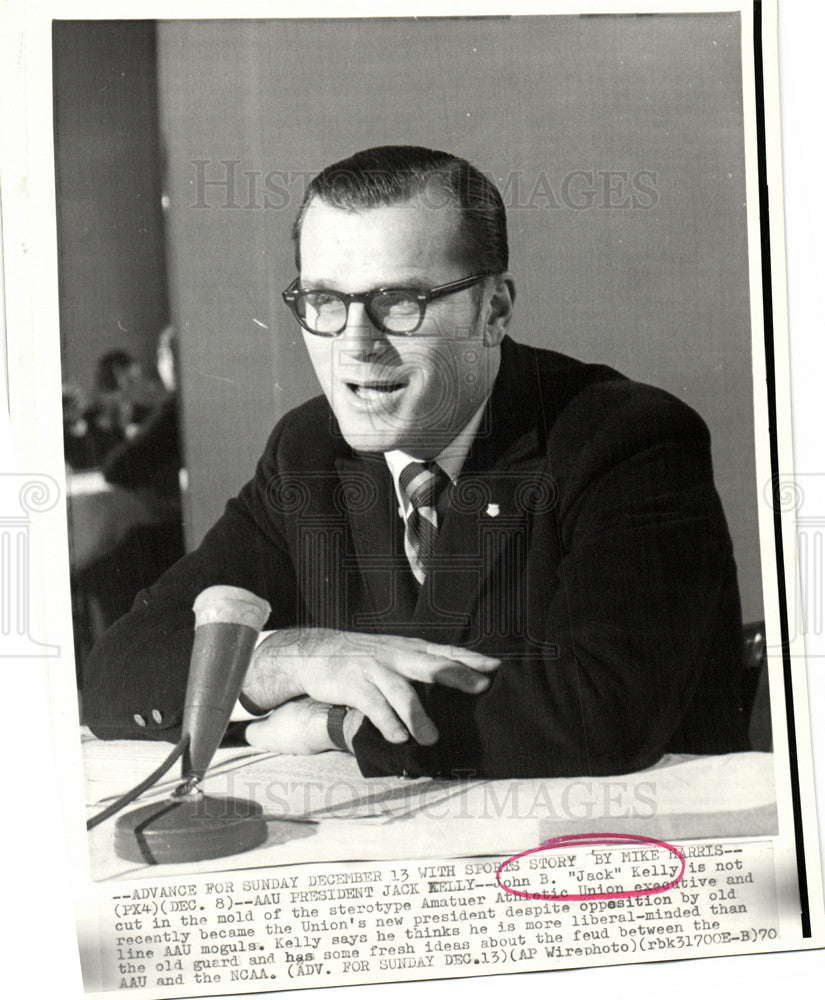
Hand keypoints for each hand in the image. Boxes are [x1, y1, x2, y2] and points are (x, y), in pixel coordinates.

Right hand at [242, 628, 498, 746]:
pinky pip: (374, 706)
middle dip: (457, 676)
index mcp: (409, 648)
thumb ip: (421, 665)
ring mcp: (375, 669)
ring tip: (432, 738)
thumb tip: (459, 680)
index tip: (496, 667)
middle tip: (480, 688)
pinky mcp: (354, 685)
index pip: (445, 651)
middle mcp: (396, 656)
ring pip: (401, 692)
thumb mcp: (394, 653)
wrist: (316, 652)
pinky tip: (399, 738)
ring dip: (418, 716)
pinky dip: (387, 723)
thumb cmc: (364, 657)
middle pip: (430, 665)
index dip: (470, 658)